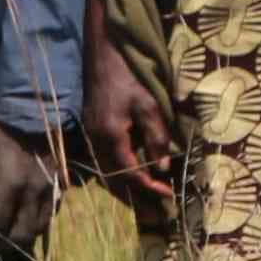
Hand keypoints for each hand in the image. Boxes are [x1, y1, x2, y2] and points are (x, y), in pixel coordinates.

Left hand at [0, 117, 59, 254]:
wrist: (34, 104)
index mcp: (11, 182)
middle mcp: (33, 189)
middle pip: (21, 231)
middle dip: (7, 243)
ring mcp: (49, 187)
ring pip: (40, 226)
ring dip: (25, 237)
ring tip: (11, 240)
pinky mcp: (60, 182)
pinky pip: (52, 212)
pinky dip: (41, 222)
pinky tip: (29, 222)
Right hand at [75, 46, 178, 209]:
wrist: (103, 53)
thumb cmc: (128, 75)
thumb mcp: (148, 104)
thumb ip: (156, 137)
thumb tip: (163, 167)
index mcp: (110, 137)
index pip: (130, 173)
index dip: (150, 187)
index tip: (169, 195)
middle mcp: (96, 141)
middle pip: (113, 180)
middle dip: (134, 196)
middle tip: (155, 207)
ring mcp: (91, 135)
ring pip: (106, 172)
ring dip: (124, 187)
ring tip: (142, 198)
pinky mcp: (92, 128)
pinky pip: (103, 160)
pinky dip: (116, 173)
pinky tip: (128, 174)